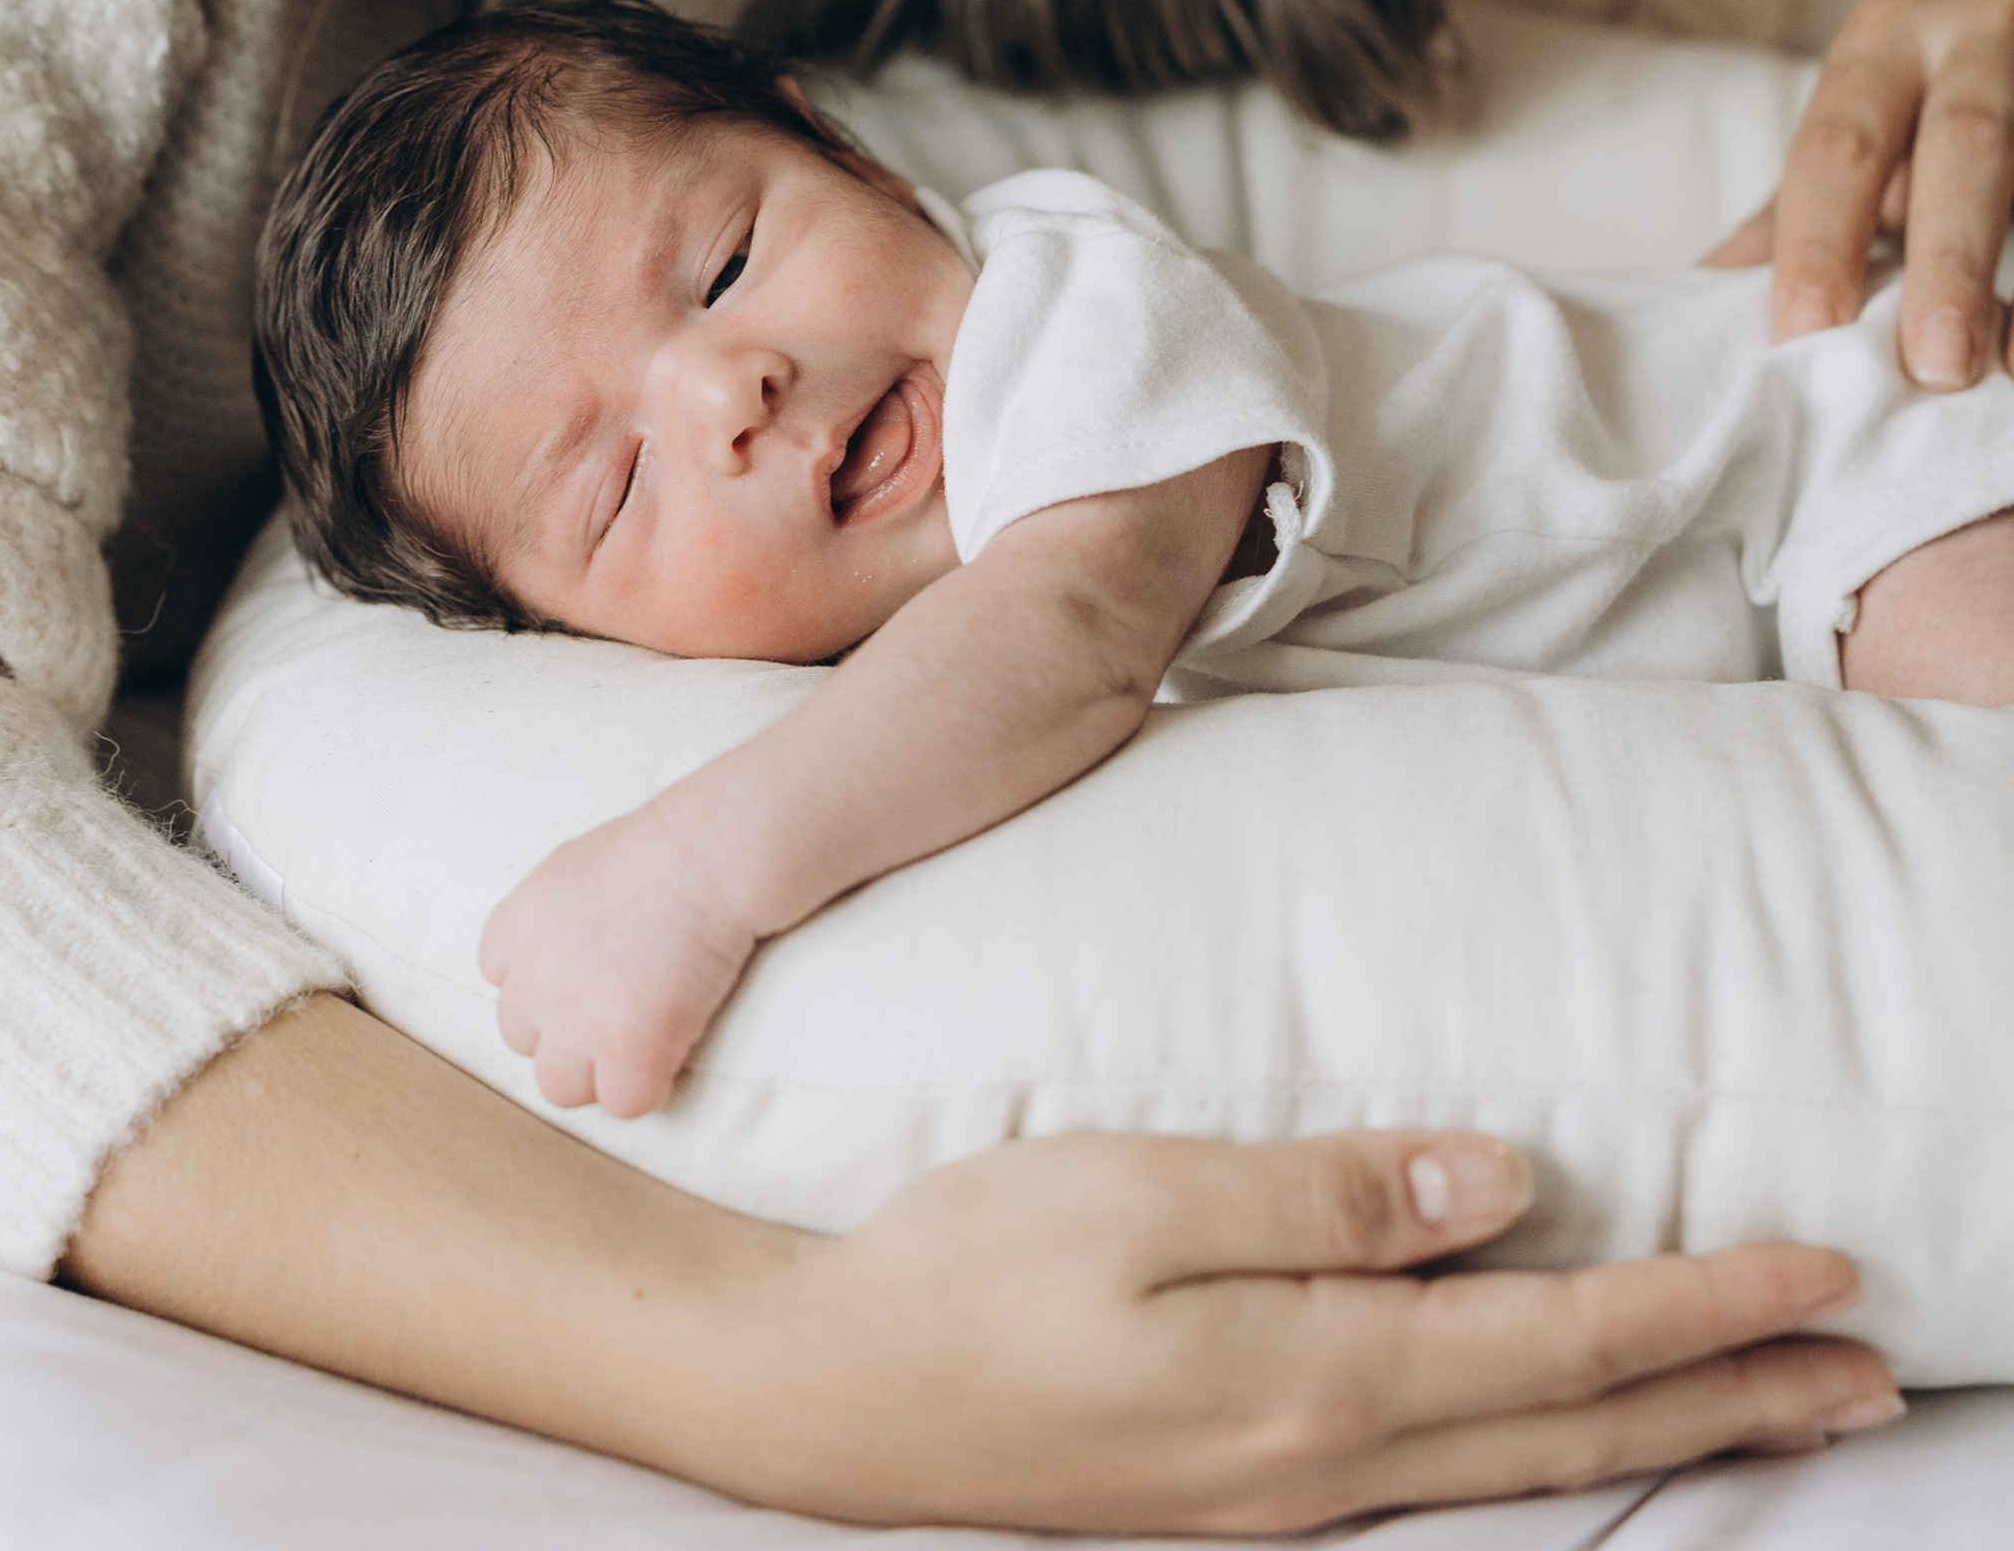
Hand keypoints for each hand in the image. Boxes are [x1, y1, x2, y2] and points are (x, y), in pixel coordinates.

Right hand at [70, 999, 1896, 1523]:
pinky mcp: (1241, 1500)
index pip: (1561, 1345)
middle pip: (1575, 1432)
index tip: (1823, 1269)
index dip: (1703, 1307)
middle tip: (1865, 1364)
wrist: (824, 1395)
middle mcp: (1326, 1467)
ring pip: (1520, 1466)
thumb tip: (1509, 1186)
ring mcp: (1284, 1504)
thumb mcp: (1141, 1193)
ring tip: (1765, 1400)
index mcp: (1315, 1383)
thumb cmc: (969, 1270)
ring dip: (1662, 1430)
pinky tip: (1557, 1429)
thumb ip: (1331, 1196)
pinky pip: (1441, 1478)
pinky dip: (1544, 1451)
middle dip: (1733, 1394)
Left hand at [480, 807, 760, 1116]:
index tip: (586, 976)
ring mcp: (577, 1022)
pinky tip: (674, 1047)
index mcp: (514, 929)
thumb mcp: (571, 870)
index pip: (502, 985)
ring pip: (560, 1088)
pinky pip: (624, 1103)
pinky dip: (651, 1084)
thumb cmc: (659, 850)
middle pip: (524, 1041)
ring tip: (640, 1041)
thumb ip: (548, 923)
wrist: (709, 856)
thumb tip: (554, 961)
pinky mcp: (628, 1052)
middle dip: (566, 1032)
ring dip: (597, 1072)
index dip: (546, 988)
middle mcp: (533, 981)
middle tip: (617, 1009)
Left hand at [1705, 0, 2013, 385]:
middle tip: (1933, 364)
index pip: (1837, 147)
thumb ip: (1796, 207)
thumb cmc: (1923, 83)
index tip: (1805, 336)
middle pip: (1960, 145)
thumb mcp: (1858, 117)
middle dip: (1945, 258)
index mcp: (1882, 41)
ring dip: (2007, 267)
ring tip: (2005, 362)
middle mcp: (1970, 32)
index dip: (1817, 244)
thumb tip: (1705, 296)